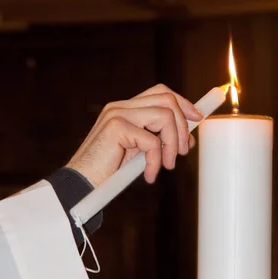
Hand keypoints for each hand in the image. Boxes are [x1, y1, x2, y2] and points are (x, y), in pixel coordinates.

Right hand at [67, 84, 202, 186]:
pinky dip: (156, 161)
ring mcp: (117, 114)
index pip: (160, 93)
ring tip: (167, 165)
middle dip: (182, 124)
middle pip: (166, 99)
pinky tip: (149, 175)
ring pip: (164, 116)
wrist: (80, 186)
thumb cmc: (107, 171)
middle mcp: (120, 106)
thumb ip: (157, 139)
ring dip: (172, 144)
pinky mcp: (116, 128)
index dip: (182, 102)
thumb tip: (187, 137)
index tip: (197, 117)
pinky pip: (152, 141)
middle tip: (183, 151)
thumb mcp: (138, 151)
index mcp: (125, 108)